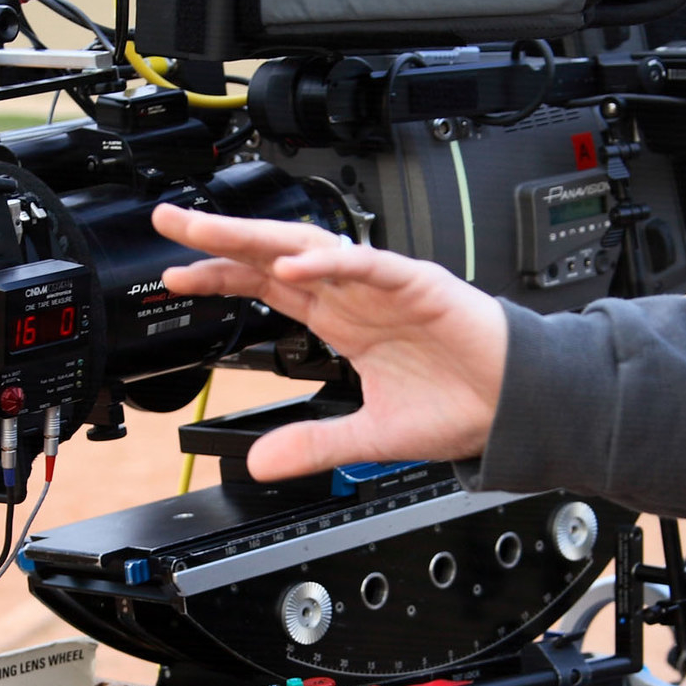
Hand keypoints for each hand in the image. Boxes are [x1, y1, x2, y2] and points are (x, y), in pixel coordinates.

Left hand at [154, 207, 509, 480]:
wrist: (517, 405)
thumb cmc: (459, 405)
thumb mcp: (369, 437)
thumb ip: (313, 445)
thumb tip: (258, 462)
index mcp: (341, 321)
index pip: (267, 286)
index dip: (221, 277)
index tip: (175, 276)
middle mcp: (354, 294)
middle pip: (273, 254)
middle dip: (218, 238)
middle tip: (168, 222)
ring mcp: (382, 284)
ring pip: (309, 245)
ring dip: (257, 236)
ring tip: (209, 229)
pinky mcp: (418, 283)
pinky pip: (367, 263)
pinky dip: (329, 259)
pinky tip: (292, 262)